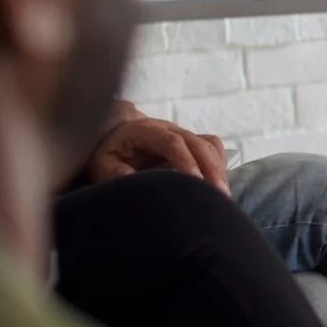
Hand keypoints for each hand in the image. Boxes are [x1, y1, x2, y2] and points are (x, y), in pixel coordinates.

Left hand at [85, 113, 229, 191]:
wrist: (116, 135)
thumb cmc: (110, 153)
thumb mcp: (104, 165)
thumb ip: (117, 174)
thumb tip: (139, 188)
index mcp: (146, 132)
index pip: (171, 142)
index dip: (185, 161)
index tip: (195, 183)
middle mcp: (170, 129)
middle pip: (198, 143)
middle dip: (211, 169)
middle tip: (219, 196)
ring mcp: (184, 135)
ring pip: (210, 146)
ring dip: (219, 170)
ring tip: (222, 197)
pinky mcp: (193, 143)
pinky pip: (214, 149)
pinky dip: (220, 166)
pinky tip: (218, 186)